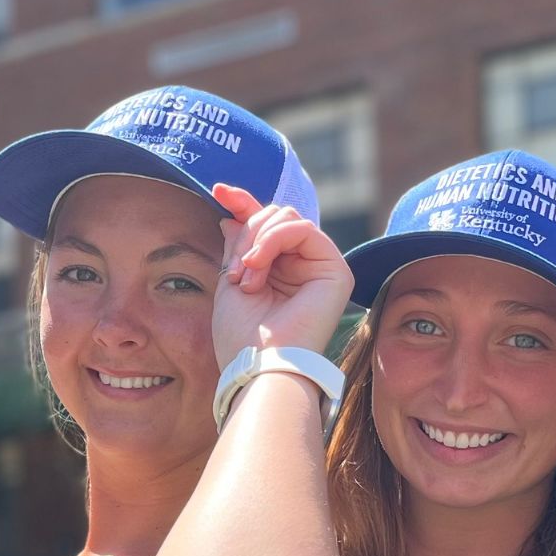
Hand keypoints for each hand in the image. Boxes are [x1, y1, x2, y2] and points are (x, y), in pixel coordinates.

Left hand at [209, 183, 353, 369]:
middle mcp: (303, 266)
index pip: (266, 224)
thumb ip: (237, 246)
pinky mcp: (336, 271)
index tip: (219, 189)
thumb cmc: (241, 336)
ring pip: (288, 218)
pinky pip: (302, 229)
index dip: (244, 202)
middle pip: (276, 216)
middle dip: (248, 233)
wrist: (258, 366)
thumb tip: (232, 214)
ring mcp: (321, 267)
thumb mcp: (230, 280)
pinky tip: (258, 267)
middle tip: (235, 270)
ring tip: (246, 276)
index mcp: (280, 270)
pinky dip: (272, 240)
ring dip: (257, 241)